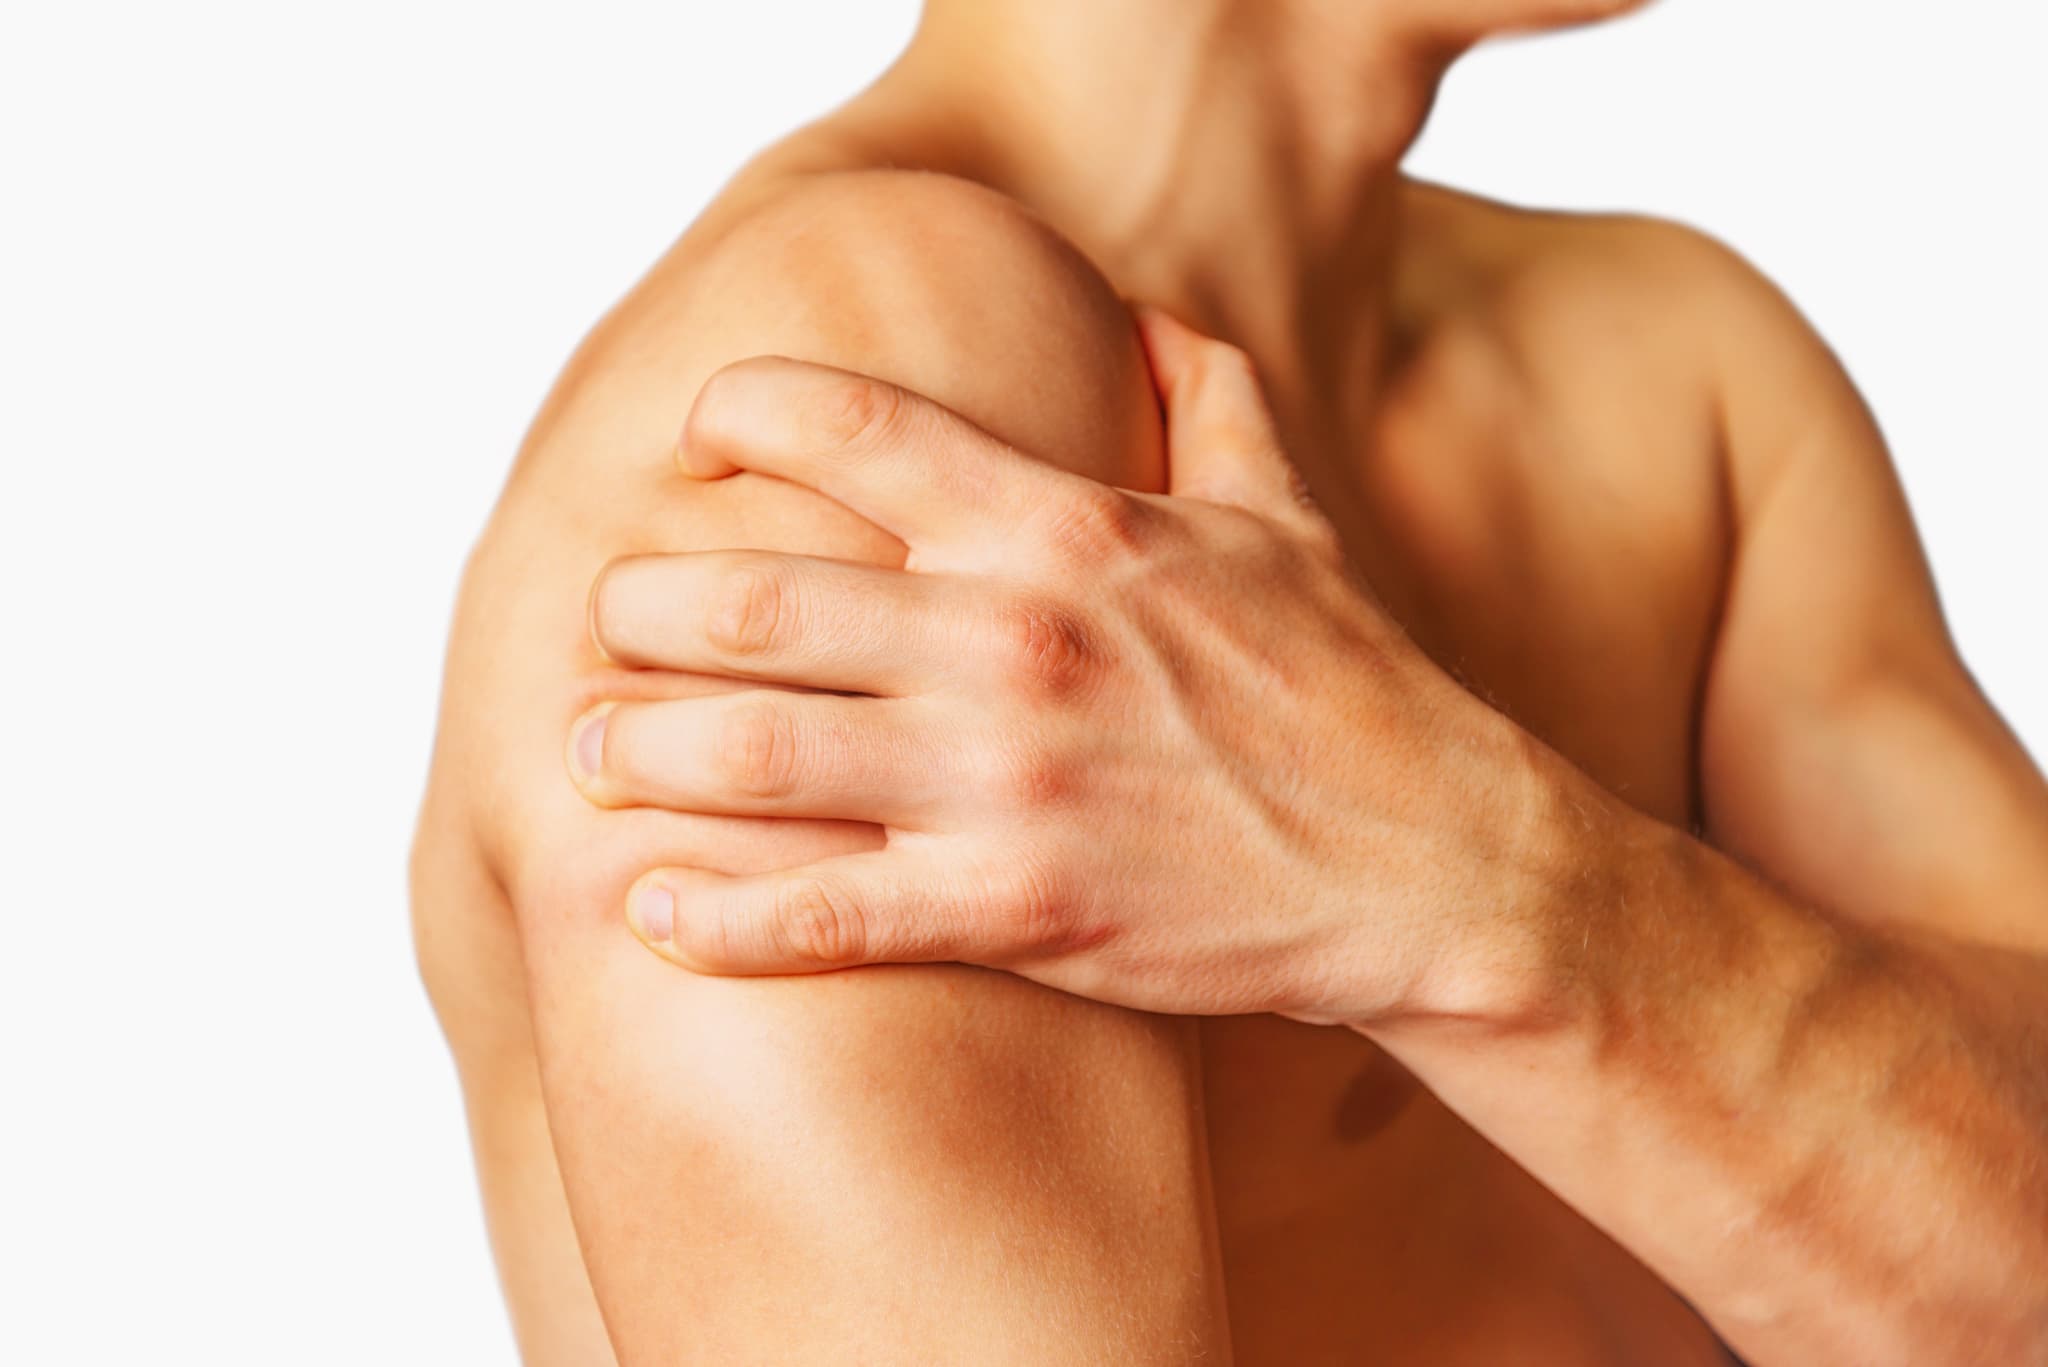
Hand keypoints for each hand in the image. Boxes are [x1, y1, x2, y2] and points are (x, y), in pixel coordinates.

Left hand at [567, 310, 1569, 1027]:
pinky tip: (650, 909)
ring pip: (751, 751)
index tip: (697, 437)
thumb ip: (1208, 396)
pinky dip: (713, 915)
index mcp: (1064, 528)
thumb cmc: (1347, 687)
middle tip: (610, 621)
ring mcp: (1008, 781)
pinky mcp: (1018, 908)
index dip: (738, 413)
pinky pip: (820, 912)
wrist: (1432, 864)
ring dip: (637, 749)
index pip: (851, 428)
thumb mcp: (1282, 516)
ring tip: (589, 748)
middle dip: (641, 606)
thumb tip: (1152, 317)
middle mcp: (1014, 640)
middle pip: (751, 596)